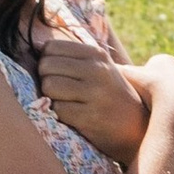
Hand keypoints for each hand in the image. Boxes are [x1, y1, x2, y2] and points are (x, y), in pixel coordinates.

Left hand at [34, 29, 150, 164]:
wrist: (137, 127)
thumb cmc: (112, 95)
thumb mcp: (101, 68)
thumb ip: (73, 57)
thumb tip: (36, 46)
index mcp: (96, 54)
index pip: (51, 47)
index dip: (47, 61)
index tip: (58, 73)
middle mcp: (96, 70)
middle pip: (46, 66)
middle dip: (46, 79)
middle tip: (59, 90)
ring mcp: (94, 94)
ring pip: (49, 86)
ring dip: (51, 97)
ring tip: (66, 102)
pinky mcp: (90, 117)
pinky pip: (58, 109)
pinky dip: (60, 114)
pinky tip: (74, 116)